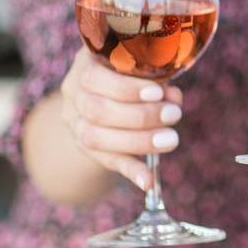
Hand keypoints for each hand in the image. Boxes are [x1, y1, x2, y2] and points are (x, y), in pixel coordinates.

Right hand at [59, 49, 184, 190]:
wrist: (105, 93)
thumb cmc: (132, 72)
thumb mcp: (140, 67)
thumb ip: (154, 79)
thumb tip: (172, 97)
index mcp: (85, 66)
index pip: (94, 79)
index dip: (126, 88)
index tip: (158, 92)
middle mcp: (73, 95)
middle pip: (97, 111)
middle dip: (141, 115)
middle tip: (173, 114)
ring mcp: (75, 122)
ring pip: (96, 138)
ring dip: (138, 141)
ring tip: (170, 138)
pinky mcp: (86, 147)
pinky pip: (107, 161)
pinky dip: (132, 172)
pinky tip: (149, 181)